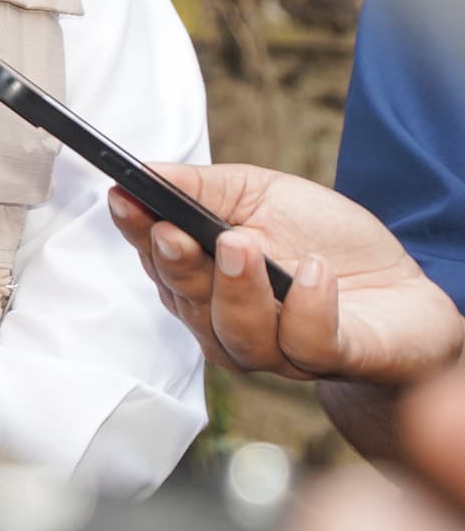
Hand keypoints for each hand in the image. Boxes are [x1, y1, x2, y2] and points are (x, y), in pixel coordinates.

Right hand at [102, 163, 464, 388]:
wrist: (404, 288)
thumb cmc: (323, 240)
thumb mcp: (262, 194)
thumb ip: (204, 187)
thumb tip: (146, 172)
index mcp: (203, 275)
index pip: (155, 256)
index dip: (135, 230)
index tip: (125, 200)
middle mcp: (226, 318)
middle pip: (185, 302)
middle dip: (176, 266)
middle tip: (178, 232)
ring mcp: (274, 347)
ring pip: (235, 335)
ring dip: (236, 289)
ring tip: (246, 246)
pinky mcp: (329, 358)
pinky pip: (304, 345)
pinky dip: (307, 307)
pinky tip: (317, 273)